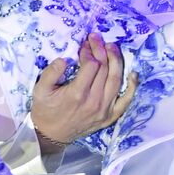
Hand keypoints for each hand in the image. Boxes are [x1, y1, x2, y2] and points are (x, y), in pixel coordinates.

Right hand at [32, 33, 138, 149]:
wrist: (52, 135)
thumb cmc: (45, 110)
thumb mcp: (40, 90)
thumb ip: (51, 73)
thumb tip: (64, 59)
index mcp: (77, 94)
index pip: (91, 65)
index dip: (89, 51)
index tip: (84, 44)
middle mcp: (94, 101)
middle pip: (104, 69)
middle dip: (101, 50)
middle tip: (97, 38)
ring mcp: (104, 110)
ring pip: (116, 80)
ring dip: (116, 61)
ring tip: (112, 47)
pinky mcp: (110, 116)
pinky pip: (126, 100)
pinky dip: (132, 87)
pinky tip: (133, 74)